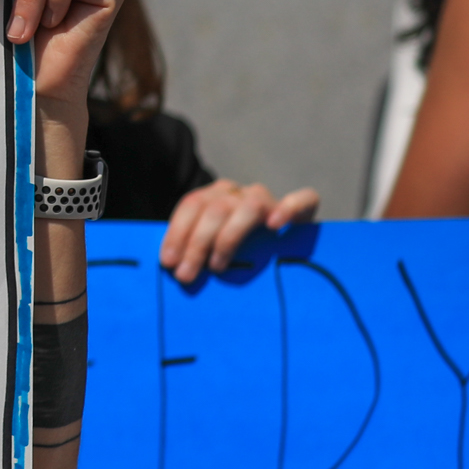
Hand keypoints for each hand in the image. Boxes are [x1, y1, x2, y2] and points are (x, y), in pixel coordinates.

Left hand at [160, 179, 319, 284]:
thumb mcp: (211, 248)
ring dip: (228, 238)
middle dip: (196, 244)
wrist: (283, 240)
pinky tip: (275, 225)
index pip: (192, 205)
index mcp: (214, 196)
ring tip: (217, 266)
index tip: (168, 262)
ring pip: (248, 207)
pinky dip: (288, 209)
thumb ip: (196, 251)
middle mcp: (239, 194)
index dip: (177, 232)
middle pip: (214, 209)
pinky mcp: (301, 209)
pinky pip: (301, 199)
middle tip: (186, 275)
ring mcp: (268, 199)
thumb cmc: (238, 252)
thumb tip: (174, 272)